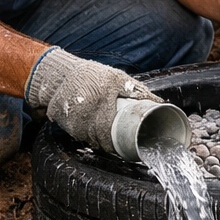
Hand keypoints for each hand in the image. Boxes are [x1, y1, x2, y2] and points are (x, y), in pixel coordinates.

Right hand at [25, 47, 158, 154]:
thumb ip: (137, 90)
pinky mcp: (63, 123)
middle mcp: (85, 115)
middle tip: (118, 144)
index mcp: (101, 104)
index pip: (108, 134)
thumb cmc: (91, 76)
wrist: (60, 73)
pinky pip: (78, 135)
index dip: (115, 144)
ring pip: (89, 139)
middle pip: (99, 140)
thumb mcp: (116, 78)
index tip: (123, 146)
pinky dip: (87, 135)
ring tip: (107, 139)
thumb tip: (159, 102)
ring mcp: (72, 121)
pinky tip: (92, 132)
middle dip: (109, 145)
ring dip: (98, 141)